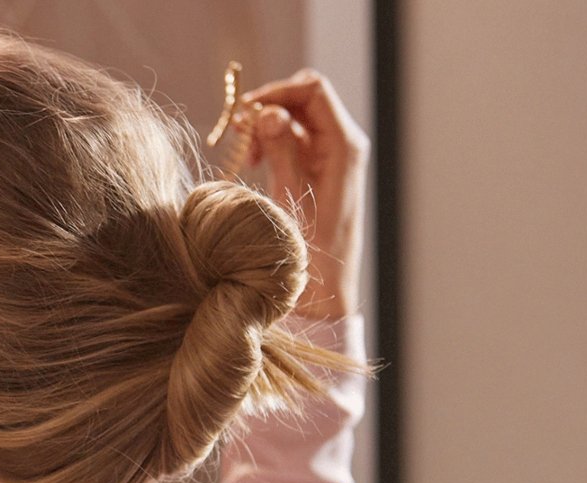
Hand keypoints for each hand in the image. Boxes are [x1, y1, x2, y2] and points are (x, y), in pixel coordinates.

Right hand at [237, 69, 371, 319]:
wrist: (323, 288)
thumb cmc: (309, 248)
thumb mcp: (290, 194)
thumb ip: (281, 148)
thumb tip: (267, 113)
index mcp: (344, 145)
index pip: (312, 89)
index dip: (277, 91)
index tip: (245, 110)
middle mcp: (342, 145)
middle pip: (304, 98)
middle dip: (270, 106)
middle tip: (242, 132)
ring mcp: (331, 157)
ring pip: (296, 117)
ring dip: (267, 125)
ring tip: (247, 154)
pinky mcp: (319, 169)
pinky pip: (294, 139)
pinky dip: (272, 142)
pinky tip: (256, 162)